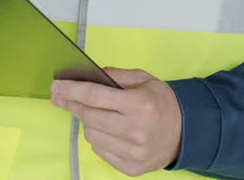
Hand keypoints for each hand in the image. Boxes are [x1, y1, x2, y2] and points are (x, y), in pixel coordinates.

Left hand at [51, 68, 181, 176]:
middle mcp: (135, 130)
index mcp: (139, 105)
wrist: (187, 132)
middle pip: (89, 117)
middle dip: (72, 105)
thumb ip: (117, 75)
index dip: (71, 90)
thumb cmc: (163, 103)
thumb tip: (90, 76)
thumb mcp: (144, 79)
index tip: (56, 87)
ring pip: (92, 136)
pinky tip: (106, 130)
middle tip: (61, 97)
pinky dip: (99, 139)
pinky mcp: (131, 167)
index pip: (94, 96)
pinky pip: (101, 151)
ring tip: (94, 114)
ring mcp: (133, 152)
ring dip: (87, 123)